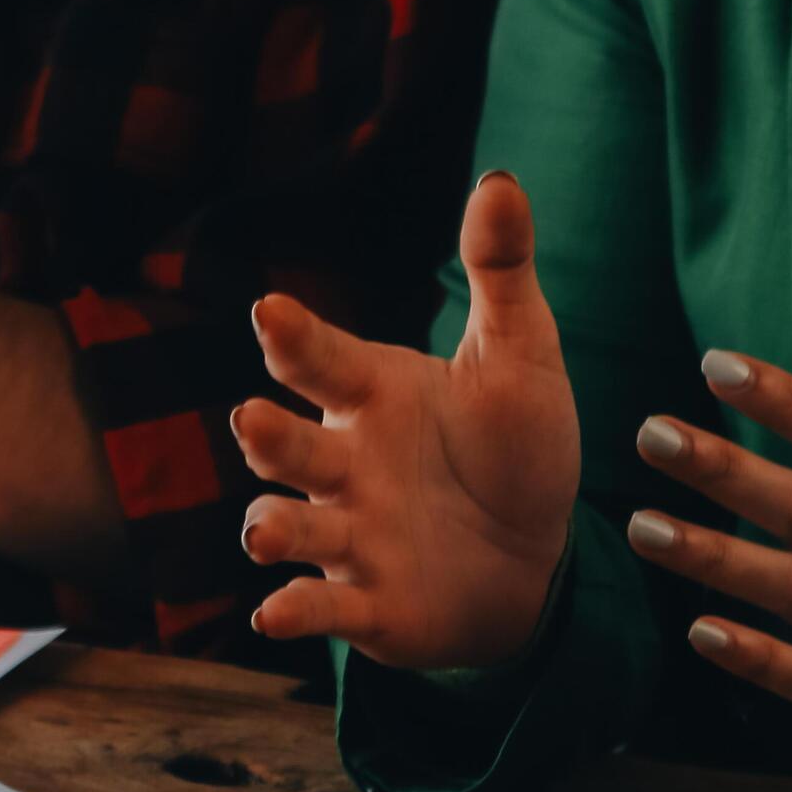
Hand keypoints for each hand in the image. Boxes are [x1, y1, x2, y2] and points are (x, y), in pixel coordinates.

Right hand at [235, 172, 581, 669]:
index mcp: (372, 397)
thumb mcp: (521, 358)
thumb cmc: (515, 449)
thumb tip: (501, 178)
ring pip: (290, 526)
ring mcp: (348, 536)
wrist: (538, 559)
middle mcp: (343, 464)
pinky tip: (274, 613)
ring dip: (271, 527)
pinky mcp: (365, 605)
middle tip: (253, 423)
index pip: (321, 361)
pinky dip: (294, 612)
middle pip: (288, 447)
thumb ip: (500, 274)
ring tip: (265, 530)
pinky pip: (322, 608)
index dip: (293, 338)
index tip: (271, 310)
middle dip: (268, 438)